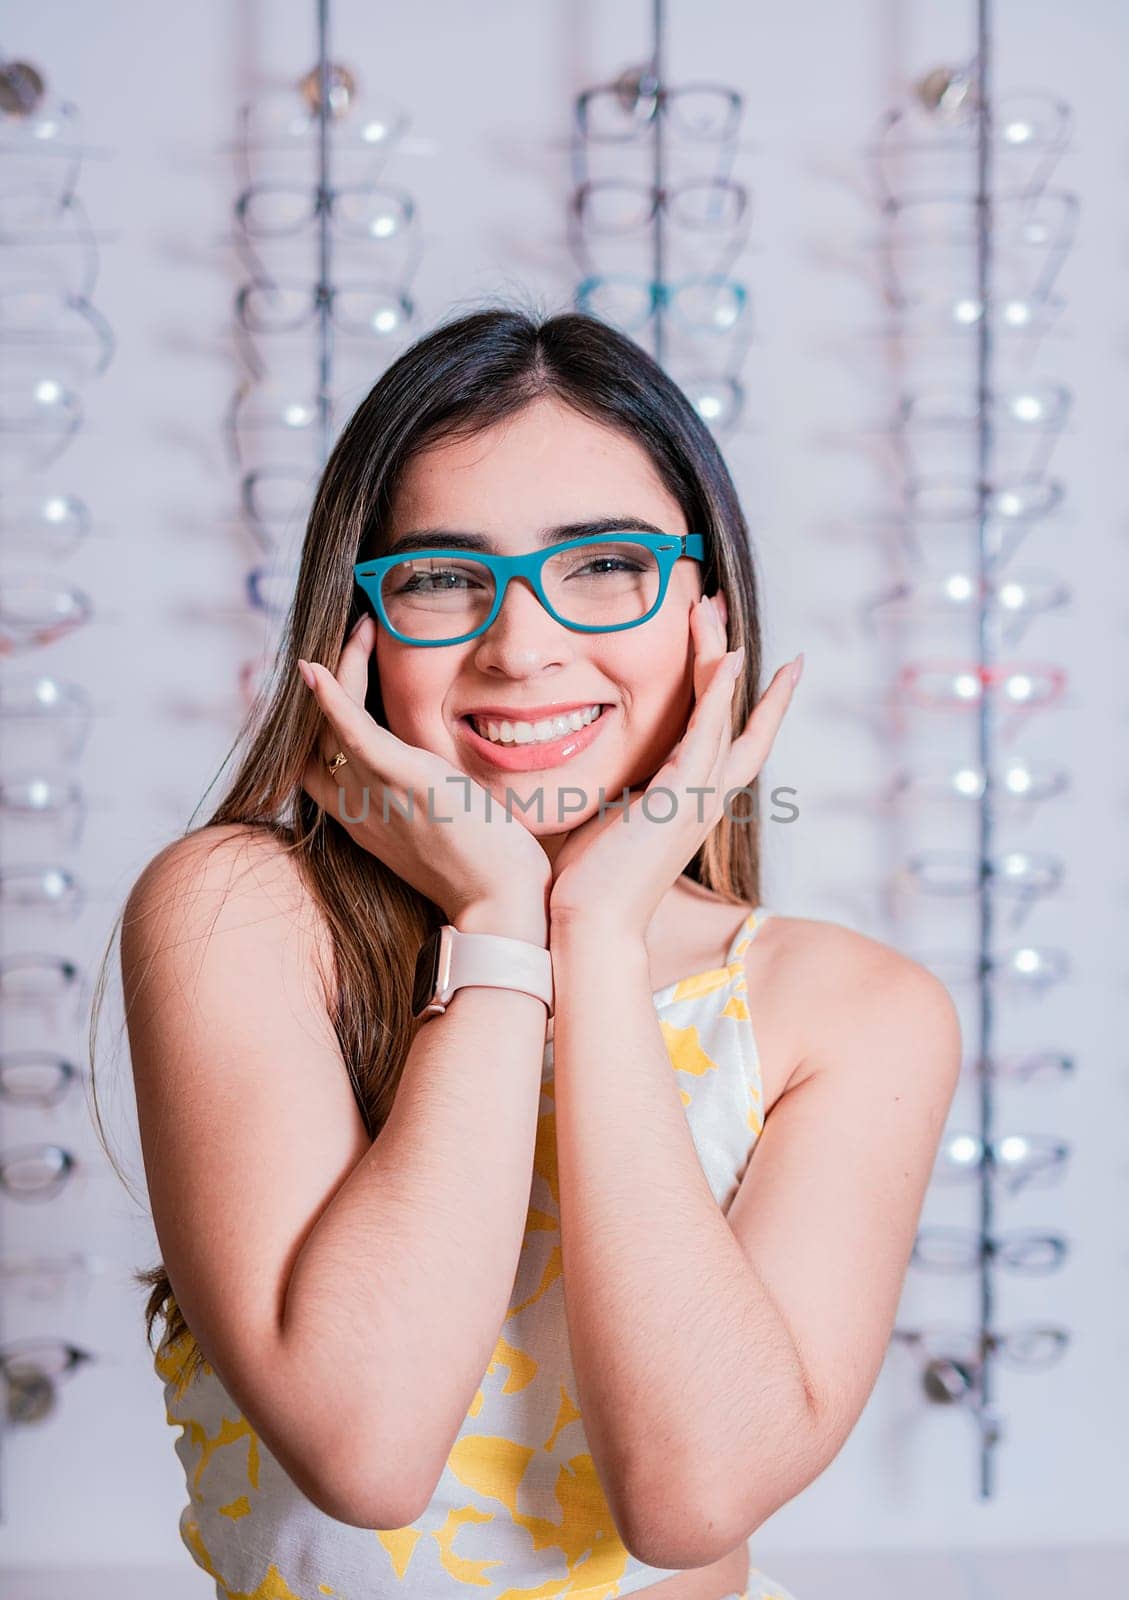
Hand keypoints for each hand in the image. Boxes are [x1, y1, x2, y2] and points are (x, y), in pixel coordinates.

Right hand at [298, 615, 552, 924]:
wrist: (502, 906)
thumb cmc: (489, 876)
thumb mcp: (447, 834)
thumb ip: (432, 804)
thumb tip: (449, 783)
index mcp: (366, 824)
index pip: (317, 768)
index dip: (316, 724)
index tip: (332, 684)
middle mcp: (357, 810)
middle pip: (316, 738)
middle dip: (324, 685)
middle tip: (351, 638)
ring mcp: (375, 794)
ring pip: (332, 723)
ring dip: (340, 668)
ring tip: (359, 627)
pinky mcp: (401, 780)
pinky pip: (352, 732)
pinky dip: (330, 698)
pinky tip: (315, 666)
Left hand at [547, 590, 801, 935]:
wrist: (589, 924)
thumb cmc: (588, 884)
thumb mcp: (607, 822)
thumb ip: (614, 791)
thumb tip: (586, 766)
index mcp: (689, 803)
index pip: (727, 741)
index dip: (742, 701)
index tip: (741, 654)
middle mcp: (706, 798)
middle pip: (740, 718)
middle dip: (735, 661)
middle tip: (722, 609)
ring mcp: (699, 796)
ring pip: (723, 712)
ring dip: (718, 656)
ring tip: (711, 608)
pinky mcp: (681, 796)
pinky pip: (708, 733)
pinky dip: (719, 694)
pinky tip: (724, 657)